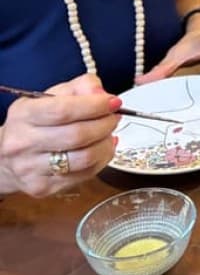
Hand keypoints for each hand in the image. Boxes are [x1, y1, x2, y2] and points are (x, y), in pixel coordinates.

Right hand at [0, 74, 119, 197]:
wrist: (8, 157)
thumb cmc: (36, 122)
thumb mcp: (53, 95)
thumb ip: (81, 86)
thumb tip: (102, 94)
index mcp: (24, 115)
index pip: (64, 110)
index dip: (95, 106)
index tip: (113, 102)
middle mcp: (23, 144)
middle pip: (77, 135)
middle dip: (105, 124)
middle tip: (114, 117)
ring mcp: (31, 169)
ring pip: (85, 158)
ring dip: (106, 143)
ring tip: (109, 133)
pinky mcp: (43, 187)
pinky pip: (85, 174)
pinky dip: (102, 159)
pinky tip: (102, 148)